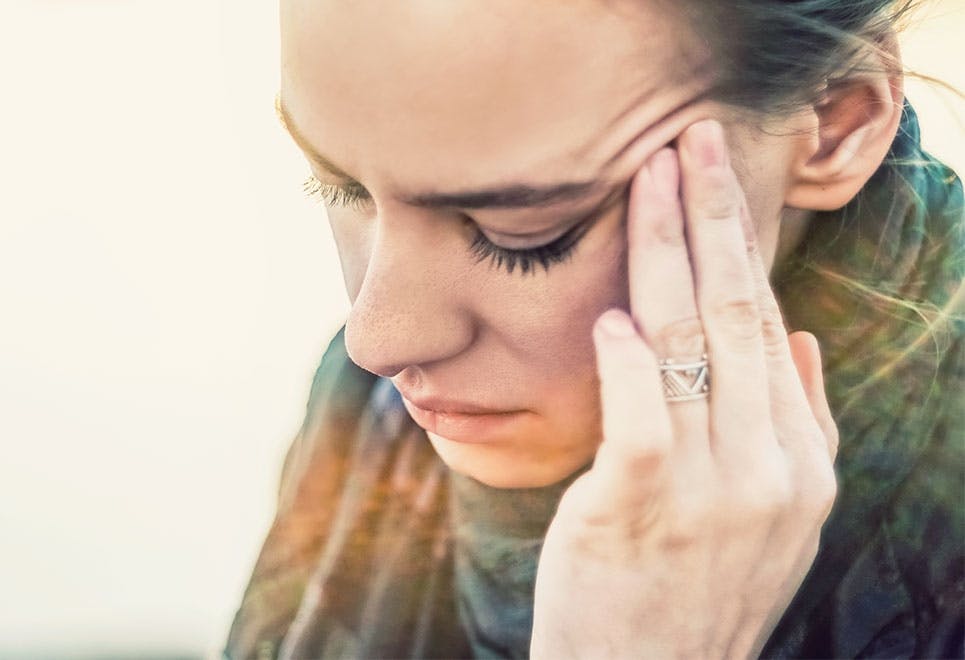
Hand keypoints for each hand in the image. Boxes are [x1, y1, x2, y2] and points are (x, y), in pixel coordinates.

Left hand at [530, 119, 838, 659]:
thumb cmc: (693, 591)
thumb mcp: (775, 518)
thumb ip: (797, 427)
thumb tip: (797, 336)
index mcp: (802, 465)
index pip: (764, 326)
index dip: (739, 244)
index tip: (712, 180)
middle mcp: (768, 470)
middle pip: (735, 315)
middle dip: (712, 217)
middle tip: (690, 142)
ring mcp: (708, 491)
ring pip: (690, 344)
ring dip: (665, 252)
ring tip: (648, 182)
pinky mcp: (638, 510)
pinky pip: (641, 415)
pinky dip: (629, 360)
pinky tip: (614, 315)